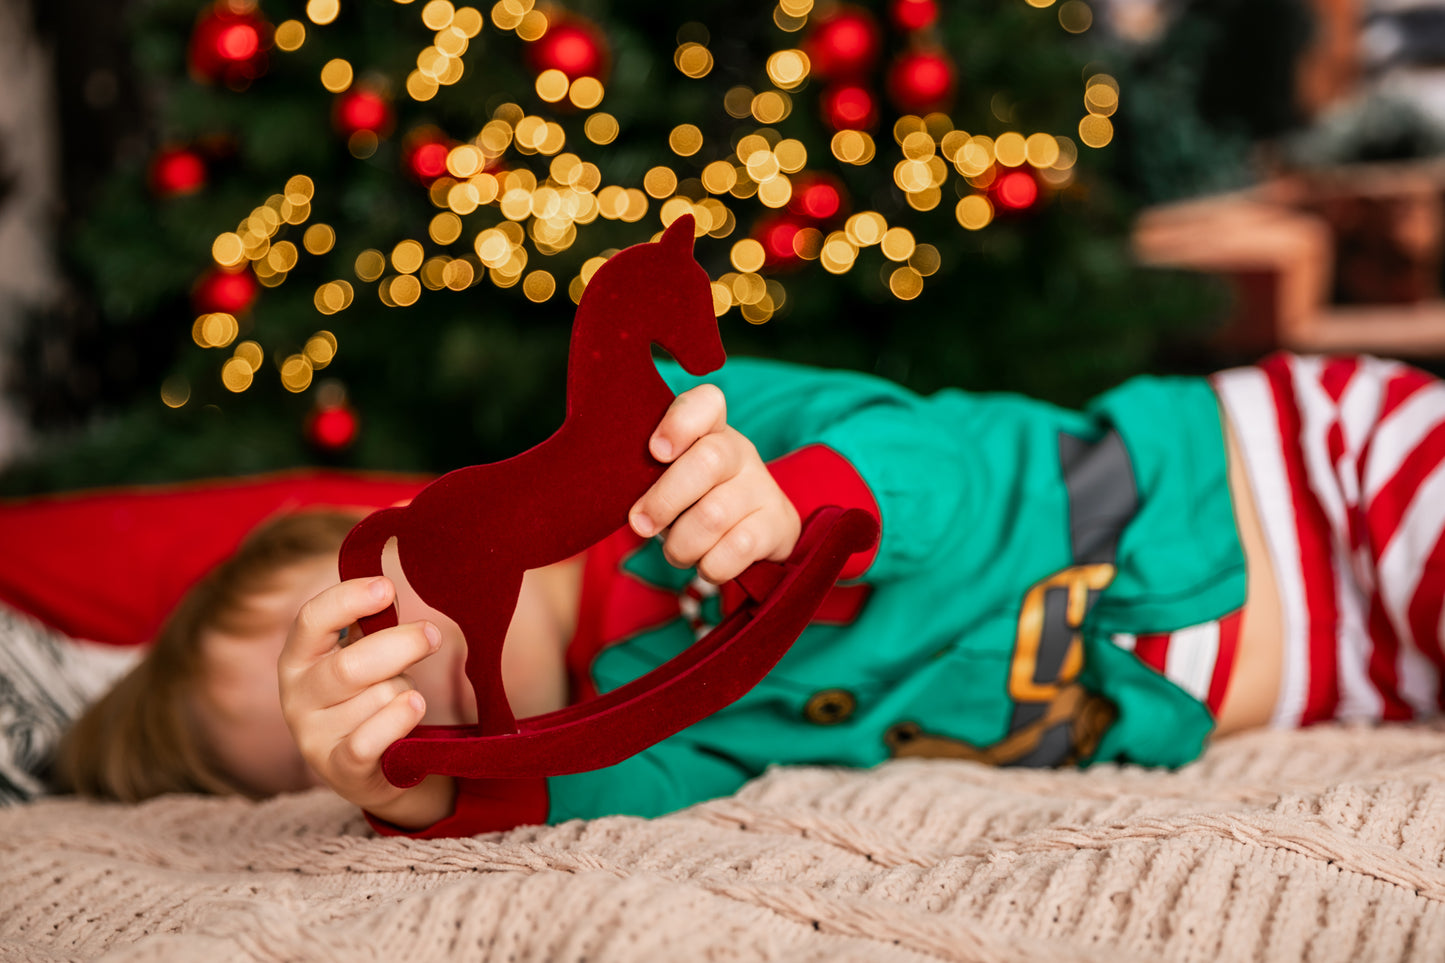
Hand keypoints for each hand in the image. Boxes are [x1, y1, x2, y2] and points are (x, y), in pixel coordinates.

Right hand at [278, 576, 453, 828]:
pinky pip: (370, 739)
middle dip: (401, 646)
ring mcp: (314, 736)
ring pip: (376, 698)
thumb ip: (372, 623)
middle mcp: (296, 697)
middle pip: (351, 663)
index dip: (348, 600)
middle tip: (432, 636)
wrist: (376, 768)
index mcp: (299, 657)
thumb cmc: (370, 695)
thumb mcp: (366, 653)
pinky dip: (397, 720)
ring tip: (404, 698)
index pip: (311, 621)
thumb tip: (388, 587)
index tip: (387, 588)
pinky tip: (413, 707)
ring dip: (404, 692)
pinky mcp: (339, 771)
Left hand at [629, 384, 800, 582]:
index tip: (655, 452)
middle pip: (708, 461)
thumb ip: (649, 477)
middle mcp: (740, 452)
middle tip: (641, 525)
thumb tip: (624, 502)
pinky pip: (735, 549)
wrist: (753, 536)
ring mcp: (762, 487)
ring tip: (677, 552)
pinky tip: (706, 564)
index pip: (706, 403)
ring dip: (682, 545)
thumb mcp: (670, 481)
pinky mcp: (778, 524)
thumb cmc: (693, 503)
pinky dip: (710, 566)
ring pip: (714, 515)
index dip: (680, 423)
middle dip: (664, 501)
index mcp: (710, 431)